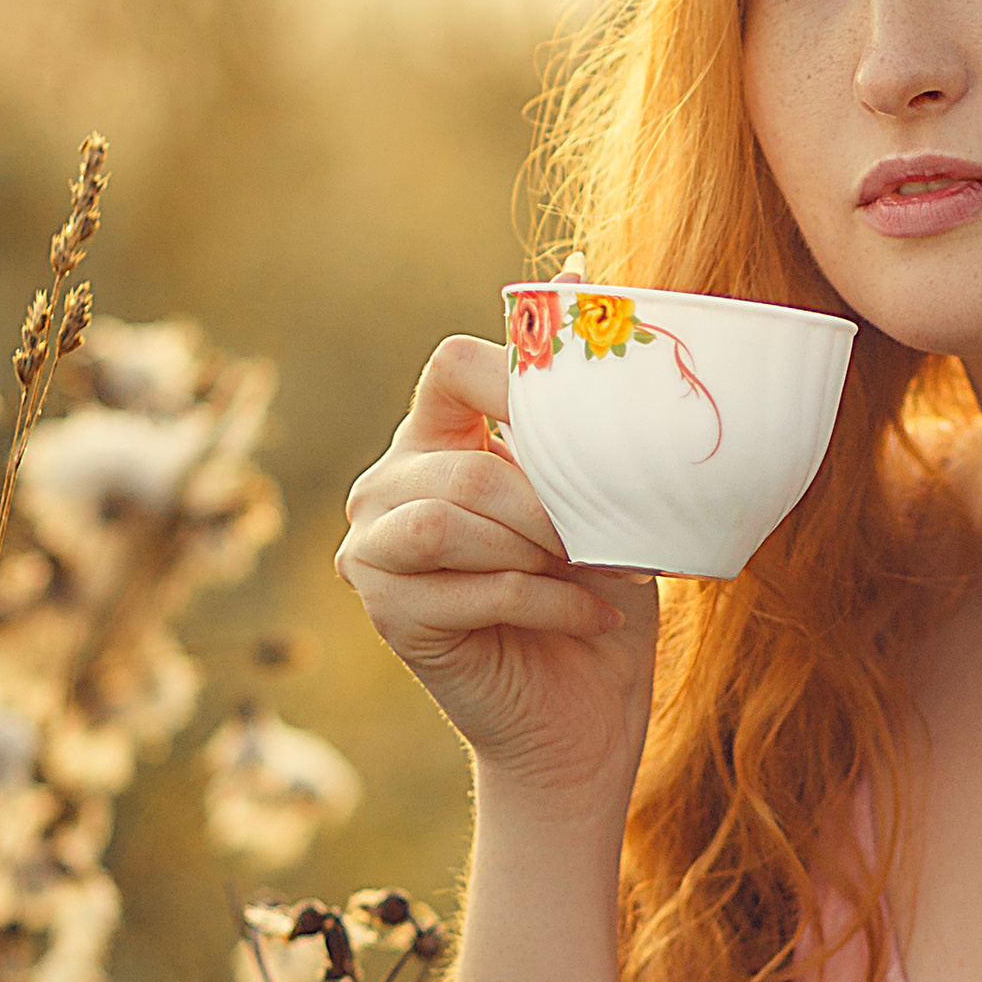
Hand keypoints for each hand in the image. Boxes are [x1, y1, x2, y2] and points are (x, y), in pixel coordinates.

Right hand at [337, 336, 658, 818]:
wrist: (584, 716)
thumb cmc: (598, 592)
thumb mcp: (601, 483)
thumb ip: (576, 392)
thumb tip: (573, 265)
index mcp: (439, 437)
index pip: (454, 366)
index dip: (518, 384)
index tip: (586, 428)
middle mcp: (392, 483)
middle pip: (466, 459)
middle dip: (551, 501)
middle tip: (605, 536)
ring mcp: (377, 549)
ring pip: (455, 517)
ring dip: (541, 547)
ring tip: (592, 571)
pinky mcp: (388, 611)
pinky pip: (470, 584)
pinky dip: (547, 599)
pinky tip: (589, 612)